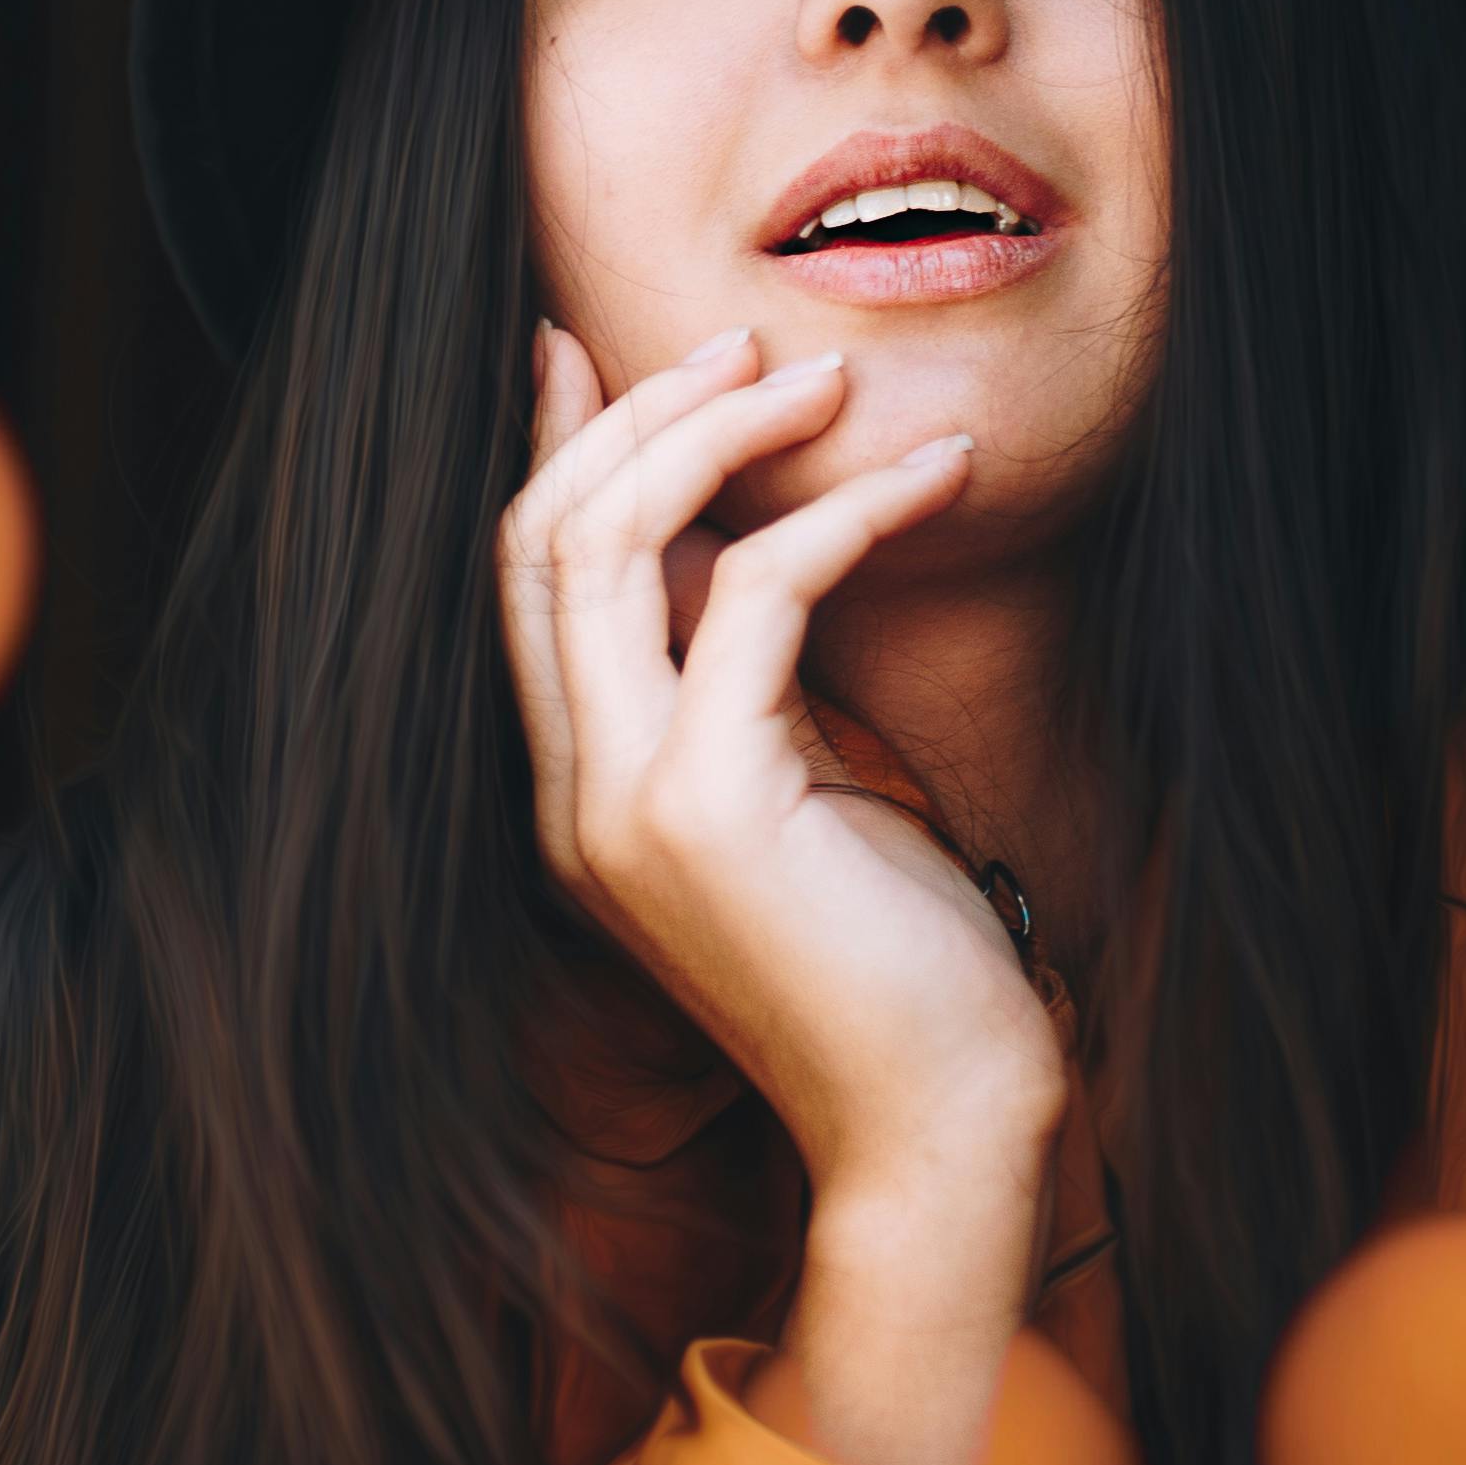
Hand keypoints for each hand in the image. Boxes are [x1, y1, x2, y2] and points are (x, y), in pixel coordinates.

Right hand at [498, 321, 1069, 1223]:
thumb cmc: (893, 965)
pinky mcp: (713, 806)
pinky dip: (852, 513)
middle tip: (750, 341)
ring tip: (834, 383)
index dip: (553, 450)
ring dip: (727, 432)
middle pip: (545, 540)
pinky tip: (940, 480)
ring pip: (615, 544)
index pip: (525, 582)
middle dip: (640, 414)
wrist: (934, 1124)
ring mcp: (625, 805)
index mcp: (579, 800)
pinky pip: (761, 590)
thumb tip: (735, 542)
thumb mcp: (795, 792)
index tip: (583, 344)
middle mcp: (574, 799)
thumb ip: (741, 684)